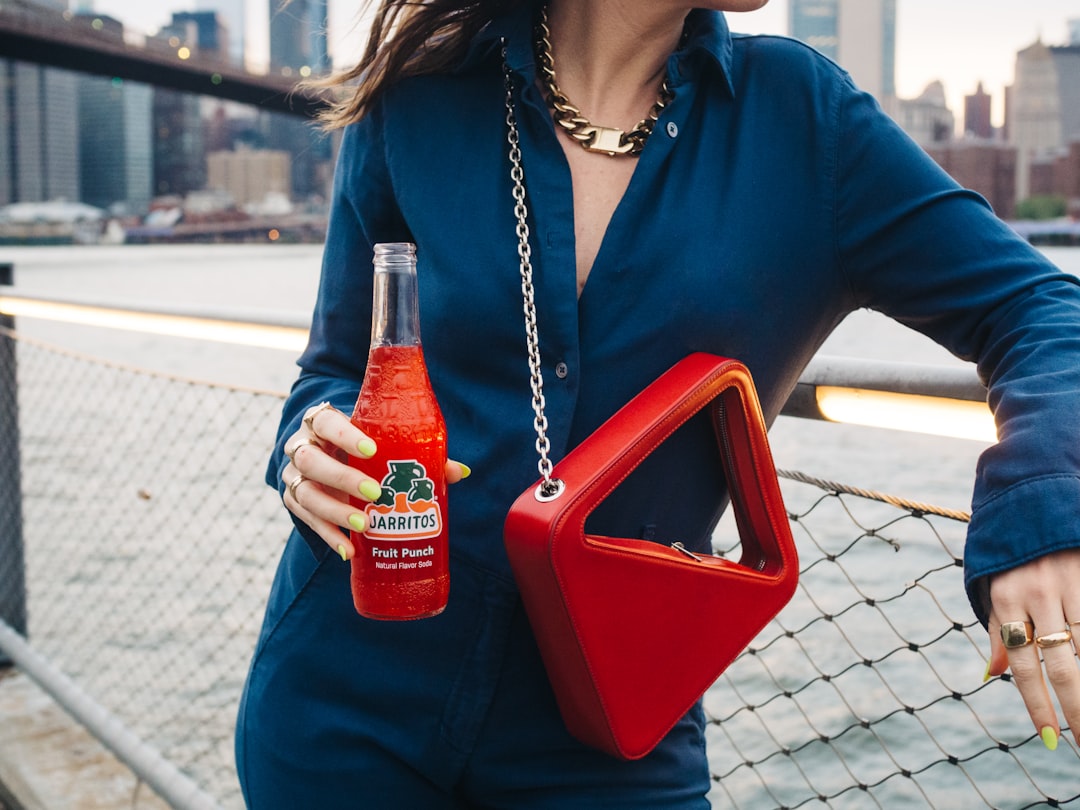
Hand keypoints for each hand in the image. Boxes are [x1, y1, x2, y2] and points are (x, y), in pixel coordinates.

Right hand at [281, 401, 468, 559]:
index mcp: (323, 423)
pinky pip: (305, 520)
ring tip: (365, 525)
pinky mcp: (293, 501)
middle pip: (311, 460)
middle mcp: (302, 446)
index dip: (345, 435)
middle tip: (376, 493)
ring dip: (334, 512)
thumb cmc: (363, 448)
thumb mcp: (381, 445)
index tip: (372, 450)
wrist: (328, 457)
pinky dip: (328, 535)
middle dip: (343, 478)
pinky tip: (348, 550)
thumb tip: (461, 472)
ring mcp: (293, 475)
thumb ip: (417, 455)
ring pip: (305, 493)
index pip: (327, 421)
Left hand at [985, 548, 1079, 750]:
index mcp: (1005, 599)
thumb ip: (997, 630)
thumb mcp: (994, 587)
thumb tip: (992, 675)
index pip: (1023, 666)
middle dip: (1077, 710)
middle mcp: (1037, 593)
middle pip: (1062, 666)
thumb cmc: (1013, 554)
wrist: (1032, 499)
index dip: (1037, 705)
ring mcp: (1070, 583)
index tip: (1052, 739)